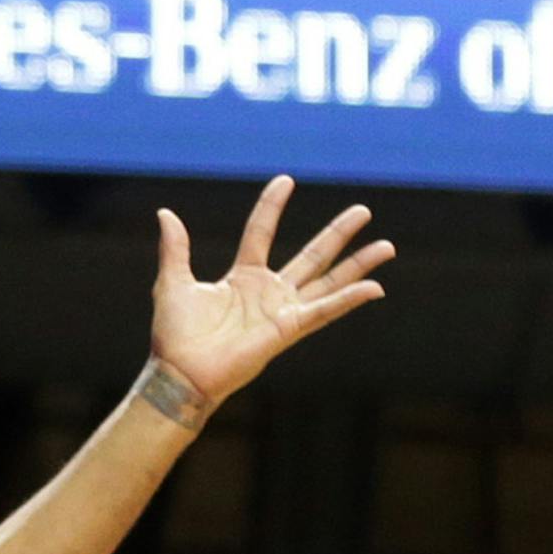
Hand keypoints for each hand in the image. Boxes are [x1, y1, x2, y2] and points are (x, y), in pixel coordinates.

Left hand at [149, 176, 392, 410]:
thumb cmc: (174, 336)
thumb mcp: (173, 283)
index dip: (271, 207)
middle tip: (363, 211)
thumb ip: (175, 249)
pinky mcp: (288, 330)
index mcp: (242, 278)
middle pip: (312, 256)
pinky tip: (375, 287)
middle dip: (337, 234)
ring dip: (357, 265)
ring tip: (386, 246)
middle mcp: (268, 293)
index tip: (286, 180)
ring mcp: (282, 311)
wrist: (178, 372)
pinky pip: (324, 311)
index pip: (261, 233)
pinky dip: (349, 299)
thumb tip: (166, 214)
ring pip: (328, 281)